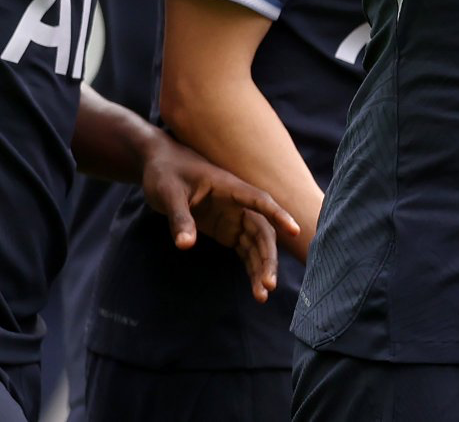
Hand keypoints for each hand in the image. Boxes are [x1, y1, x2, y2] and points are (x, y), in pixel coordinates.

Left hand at [139, 136, 299, 300]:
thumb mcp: (168, 194)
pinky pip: (245, 250)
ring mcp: (235, 218)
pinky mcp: (227, 229)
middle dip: (268, 258)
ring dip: (261, 267)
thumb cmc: (166, 174)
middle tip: (268, 285)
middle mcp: (239, 204)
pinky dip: (250, 267)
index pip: (260, 201)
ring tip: (262, 295)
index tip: (294, 231)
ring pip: (257, 244)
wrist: (160, 166)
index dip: (278, 215)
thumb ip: (180, 219)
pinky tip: (255, 287)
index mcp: (231, 188)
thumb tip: (185, 245)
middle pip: (263, 231)